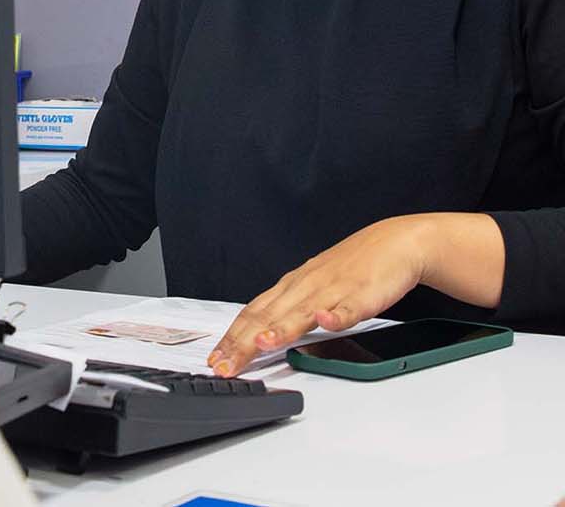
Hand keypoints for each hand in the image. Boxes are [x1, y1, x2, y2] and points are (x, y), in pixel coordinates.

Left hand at [206, 213, 503, 375]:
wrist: (393, 243)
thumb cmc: (349, 269)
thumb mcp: (310, 289)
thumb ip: (287, 312)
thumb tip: (258, 336)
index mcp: (290, 288)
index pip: (251, 314)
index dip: (231, 338)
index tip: (216, 360)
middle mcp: (304, 287)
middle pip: (267, 317)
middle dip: (242, 343)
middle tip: (225, 365)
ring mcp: (332, 289)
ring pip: (302, 311)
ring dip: (281, 329)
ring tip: (261, 344)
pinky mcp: (363, 293)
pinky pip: (349, 306)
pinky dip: (337, 315)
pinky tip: (326, 321)